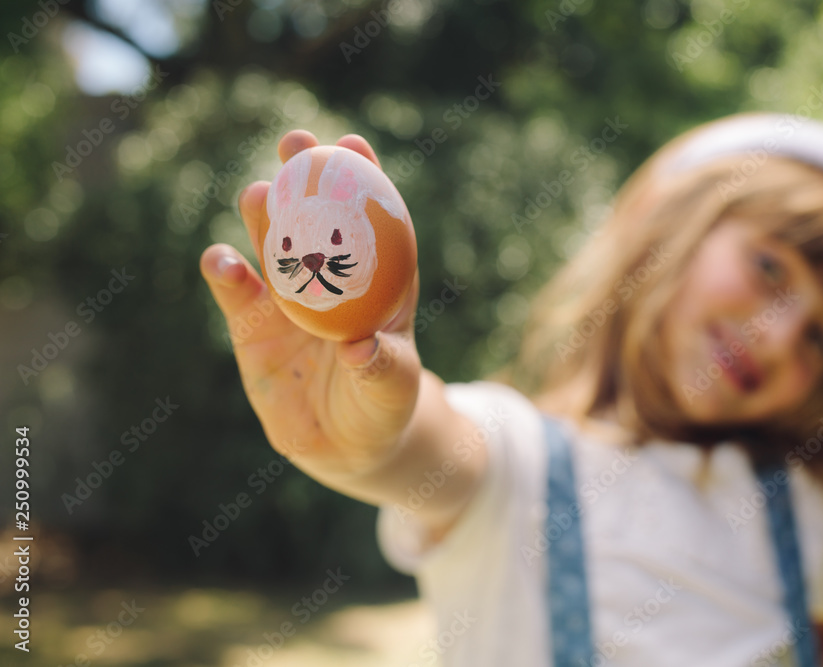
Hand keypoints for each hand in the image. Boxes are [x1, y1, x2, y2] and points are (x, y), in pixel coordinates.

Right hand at [200, 130, 422, 477]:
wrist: (344, 446)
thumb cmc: (381, 408)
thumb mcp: (391, 390)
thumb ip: (381, 368)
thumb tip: (360, 347)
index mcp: (374, 280)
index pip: (369, 219)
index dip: (362, 178)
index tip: (351, 142)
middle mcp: (328, 278)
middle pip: (313, 217)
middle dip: (303, 177)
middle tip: (294, 145)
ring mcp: (287, 299)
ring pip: (271, 244)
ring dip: (264, 217)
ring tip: (261, 196)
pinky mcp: (251, 327)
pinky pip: (235, 292)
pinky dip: (226, 273)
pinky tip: (223, 261)